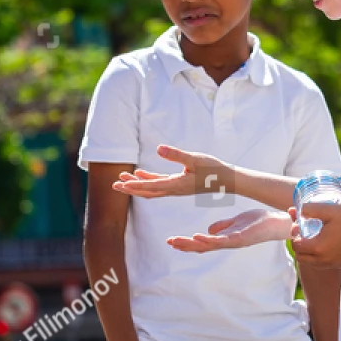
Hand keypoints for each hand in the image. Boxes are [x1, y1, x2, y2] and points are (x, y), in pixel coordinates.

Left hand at [112, 145, 228, 199]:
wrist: (227, 179)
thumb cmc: (213, 168)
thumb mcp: (194, 159)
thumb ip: (176, 154)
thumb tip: (159, 149)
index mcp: (176, 185)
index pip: (151, 187)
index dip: (134, 186)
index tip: (121, 184)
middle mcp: (173, 189)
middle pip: (147, 191)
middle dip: (130, 188)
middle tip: (113, 185)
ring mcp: (175, 188)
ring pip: (151, 188)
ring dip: (136, 184)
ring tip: (121, 177)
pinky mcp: (178, 184)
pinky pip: (158, 184)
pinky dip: (147, 180)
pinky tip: (139, 174)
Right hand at [167, 208, 292, 251]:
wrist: (278, 223)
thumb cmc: (259, 222)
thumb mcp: (237, 222)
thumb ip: (223, 226)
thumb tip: (208, 230)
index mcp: (225, 238)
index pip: (202, 243)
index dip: (187, 243)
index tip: (172, 241)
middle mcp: (227, 243)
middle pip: (202, 247)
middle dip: (185, 246)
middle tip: (169, 242)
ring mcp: (233, 242)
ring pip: (208, 246)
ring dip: (192, 245)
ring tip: (177, 242)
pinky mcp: (241, 239)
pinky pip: (222, 241)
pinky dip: (208, 240)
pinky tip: (197, 237)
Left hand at [287, 203, 340, 269]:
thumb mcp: (328, 210)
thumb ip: (309, 210)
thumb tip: (297, 211)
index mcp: (317, 247)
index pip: (296, 246)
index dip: (294, 236)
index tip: (298, 227)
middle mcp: (324, 260)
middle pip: (301, 257)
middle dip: (299, 246)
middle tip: (303, 234)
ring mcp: (334, 263)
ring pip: (312, 263)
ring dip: (309, 253)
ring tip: (313, 239)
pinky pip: (325, 263)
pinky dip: (321, 256)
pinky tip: (327, 243)